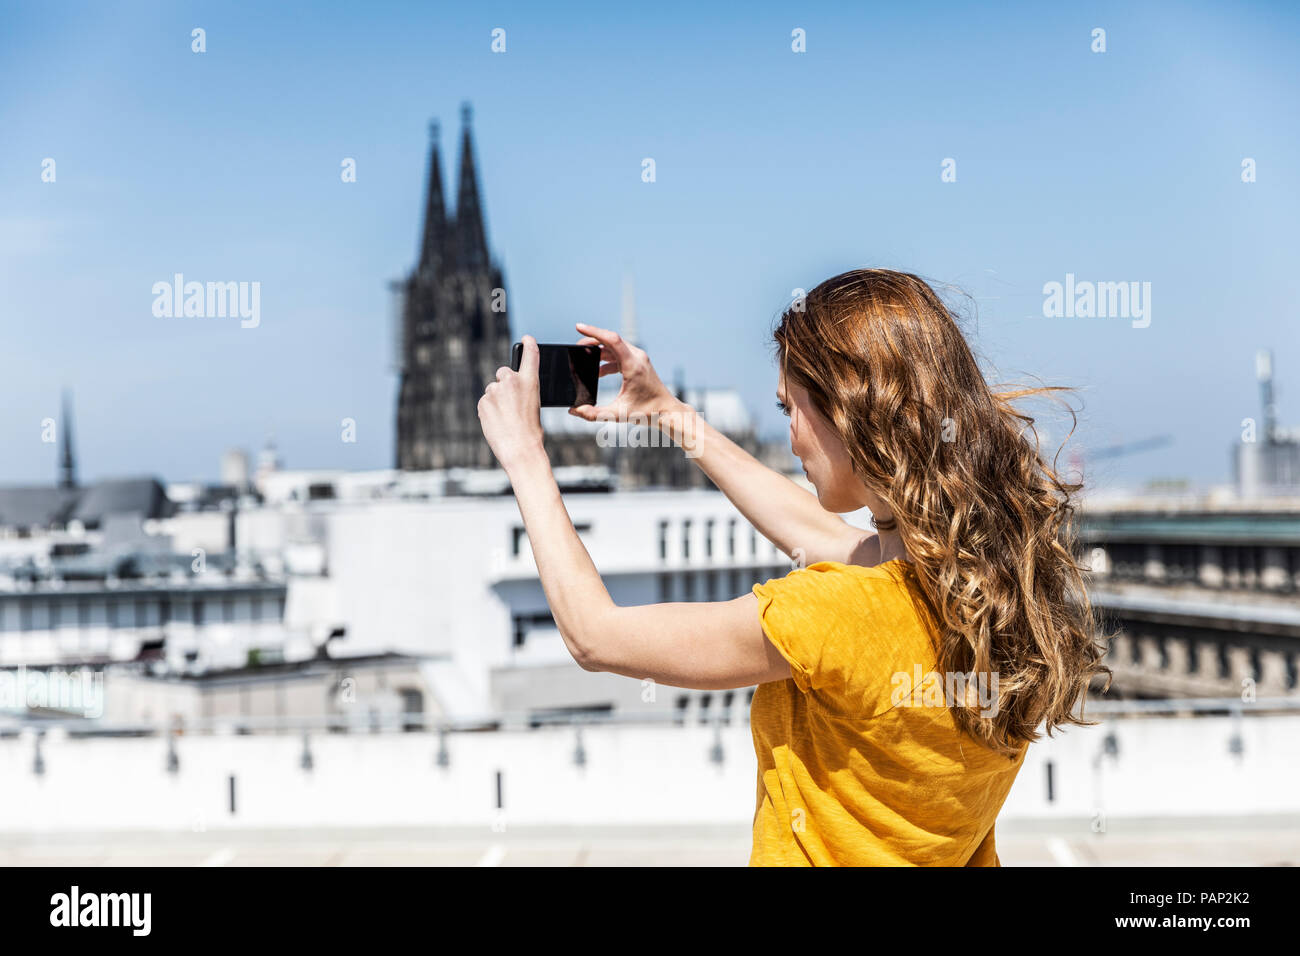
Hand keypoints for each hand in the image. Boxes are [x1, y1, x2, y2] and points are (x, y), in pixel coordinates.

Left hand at [477, 334, 546, 470]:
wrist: (520, 449)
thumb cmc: (531, 432)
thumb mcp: (534, 406)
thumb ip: (522, 392)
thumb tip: (508, 394)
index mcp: (530, 382)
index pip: (530, 356)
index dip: (528, 345)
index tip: (526, 339)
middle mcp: (511, 382)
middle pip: (503, 372)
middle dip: (504, 383)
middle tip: (510, 402)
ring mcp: (495, 391)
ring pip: (492, 390)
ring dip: (496, 400)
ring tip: (505, 419)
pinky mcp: (483, 401)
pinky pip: (485, 403)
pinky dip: (489, 411)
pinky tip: (497, 423)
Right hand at [568, 323, 681, 426]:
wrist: (667, 412)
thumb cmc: (647, 413)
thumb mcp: (618, 415)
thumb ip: (594, 414)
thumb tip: (575, 410)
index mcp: (633, 365)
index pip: (611, 340)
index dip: (594, 331)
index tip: (578, 327)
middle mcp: (637, 358)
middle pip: (611, 340)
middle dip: (591, 341)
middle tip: (576, 348)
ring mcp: (639, 359)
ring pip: (615, 347)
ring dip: (598, 351)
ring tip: (583, 359)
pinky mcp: (638, 364)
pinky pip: (619, 355)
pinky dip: (606, 360)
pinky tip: (597, 372)